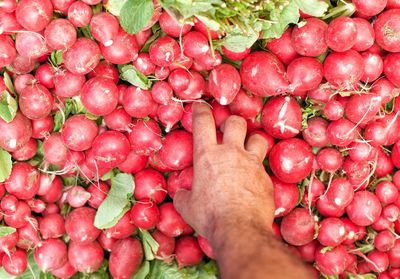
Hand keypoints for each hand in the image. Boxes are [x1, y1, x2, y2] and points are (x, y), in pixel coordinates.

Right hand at [173, 103, 274, 240]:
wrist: (240, 230)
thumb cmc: (209, 216)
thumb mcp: (187, 206)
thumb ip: (183, 195)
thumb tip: (181, 193)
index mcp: (207, 156)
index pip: (203, 122)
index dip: (201, 110)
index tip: (201, 107)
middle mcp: (231, 153)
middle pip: (236, 122)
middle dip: (231, 122)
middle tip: (228, 131)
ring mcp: (252, 163)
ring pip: (258, 137)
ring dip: (252, 139)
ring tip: (248, 148)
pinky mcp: (266, 176)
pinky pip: (264, 165)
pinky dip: (258, 168)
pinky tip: (253, 179)